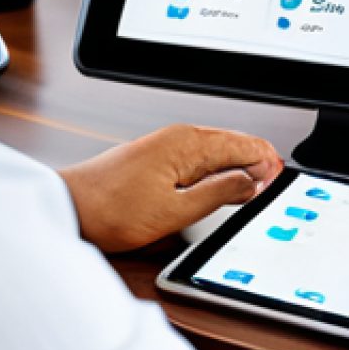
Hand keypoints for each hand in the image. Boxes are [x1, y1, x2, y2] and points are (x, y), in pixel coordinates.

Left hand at [60, 124, 282, 252]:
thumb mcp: (175, 211)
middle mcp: (178, 139)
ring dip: (236, 169)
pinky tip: (220, 187)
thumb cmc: (110, 209)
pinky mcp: (157, 160)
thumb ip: (219, 194)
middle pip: (231, 145)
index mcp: (187, 144)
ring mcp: (166, 147)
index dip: (265, 162)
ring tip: (254, 186)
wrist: (69, 208)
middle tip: (274, 183)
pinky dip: (216, 172)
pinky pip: (198, 161)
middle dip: (255, 163)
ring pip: (216, 153)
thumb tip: (251, 182)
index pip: (242, 144)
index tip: (279, 178)